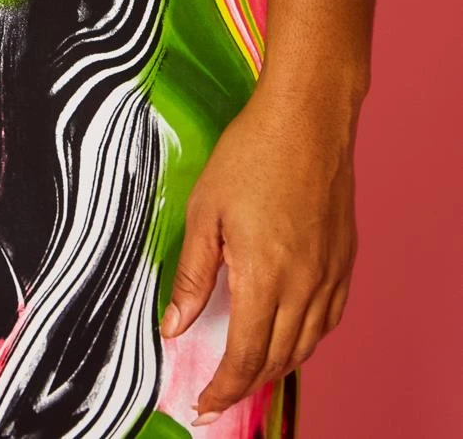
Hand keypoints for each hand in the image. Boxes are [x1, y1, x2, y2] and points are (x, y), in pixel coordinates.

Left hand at [160, 76, 358, 425]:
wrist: (307, 119)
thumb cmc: (251, 154)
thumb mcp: (205, 211)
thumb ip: (192, 274)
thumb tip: (174, 326)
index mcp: (265, 276)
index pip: (246, 356)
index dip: (224, 388)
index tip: (204, 402)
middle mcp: (304, 284)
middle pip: (277, 357)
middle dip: (246, 383)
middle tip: (220, 392)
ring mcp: (330, 273)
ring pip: (307, 343)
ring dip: (277, 362)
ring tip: (249, 368)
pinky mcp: (344, 258)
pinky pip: (330, 317)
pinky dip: (308, 337)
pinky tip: (291, 331)